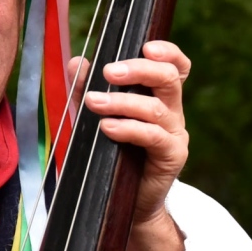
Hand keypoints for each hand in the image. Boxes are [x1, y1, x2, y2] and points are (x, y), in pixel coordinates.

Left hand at [71, 41, 190, 250]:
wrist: (126, 204)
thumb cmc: (114, 156)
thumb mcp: (97, 117)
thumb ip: (88, 90)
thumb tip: (76, 62)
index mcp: (160, 97)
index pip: (176, 67)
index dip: (168, 52)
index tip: (147, 46)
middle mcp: (173, 111)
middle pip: (169, 79)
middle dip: (139, 70)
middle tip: (108, 71)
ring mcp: (175, 134)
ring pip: (156, 108)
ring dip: (122, 102)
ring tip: (93, 102)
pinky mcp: (173, 156)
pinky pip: (154, 136)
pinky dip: (130, 129)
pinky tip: (108, 128)